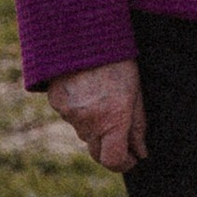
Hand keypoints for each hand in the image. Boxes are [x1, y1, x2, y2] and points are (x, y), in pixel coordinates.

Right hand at [46, 60, 145, 175]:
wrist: (84, 33)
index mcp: (113, 119)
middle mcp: (89, 122)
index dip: (125, 163)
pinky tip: (87, 90)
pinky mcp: (56, 103)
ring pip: (83, 133)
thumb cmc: (119, 61)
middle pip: (97, 151)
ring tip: (103, 97)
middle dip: (110, 146)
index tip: (133, 157)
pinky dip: (79, 111)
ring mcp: (69, 114)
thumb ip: (138, 126)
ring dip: (94, 126)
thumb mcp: (136, 92)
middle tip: (121, 128)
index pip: (114, 160)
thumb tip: (141, 153)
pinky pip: (70, 117)